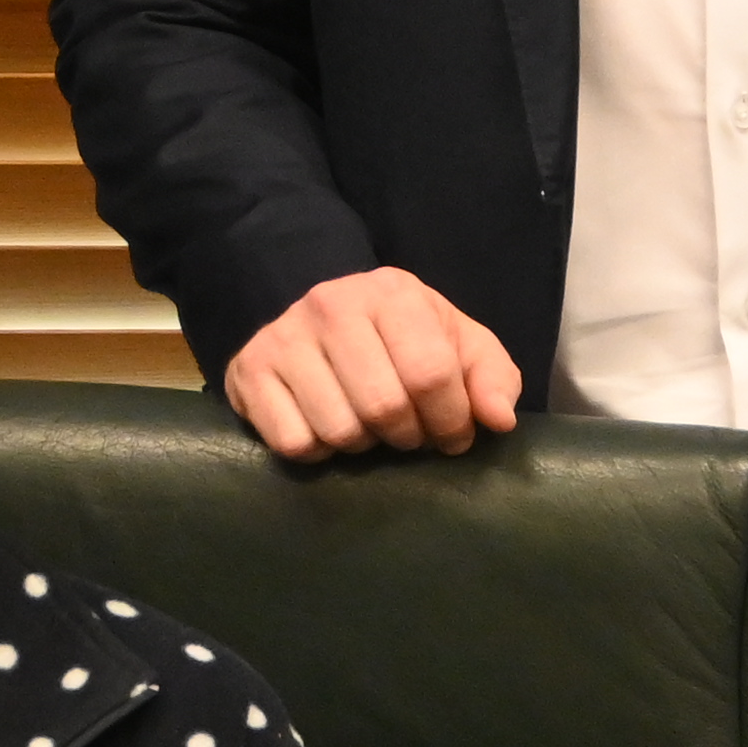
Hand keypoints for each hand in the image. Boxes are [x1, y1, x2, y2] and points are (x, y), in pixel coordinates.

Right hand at [223, 269, 525, 461]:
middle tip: (408, 434)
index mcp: (393, 294)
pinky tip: (326, 427)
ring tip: (368, 427)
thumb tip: (497, 420)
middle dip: (407, 437)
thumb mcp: (457, 345)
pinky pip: (294, 443)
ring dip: (363, 446)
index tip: (453, 437)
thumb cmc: (399, 337)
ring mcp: (284, 337)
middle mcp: (332, 306)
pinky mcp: (249, 371)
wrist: (312, 314)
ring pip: (339, 430)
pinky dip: (319, 452)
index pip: (431, 373)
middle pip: (384, 407)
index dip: (451, 421)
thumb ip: (491, 378)